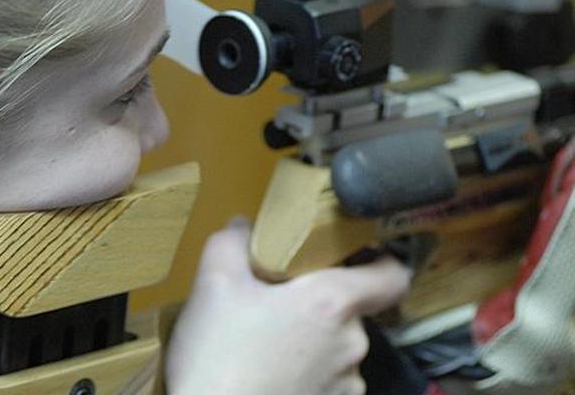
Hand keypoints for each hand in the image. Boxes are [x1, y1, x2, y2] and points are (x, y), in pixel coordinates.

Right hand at [165, 217, 411, 394]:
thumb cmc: (218, 355)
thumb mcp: (213, 285)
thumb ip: (231, 243)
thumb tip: (243, 225)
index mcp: (333, 303)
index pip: (392, 276)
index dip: (380, 261)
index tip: (355, 256)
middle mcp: (353, 344)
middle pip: (351, 312)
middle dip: (318, 306)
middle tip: (275, 304)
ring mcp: (348, 386)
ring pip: (337, 350)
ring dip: (312, 345)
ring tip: (265, 347)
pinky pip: (329, 384)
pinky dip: (307, 378)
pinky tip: (270, 378)